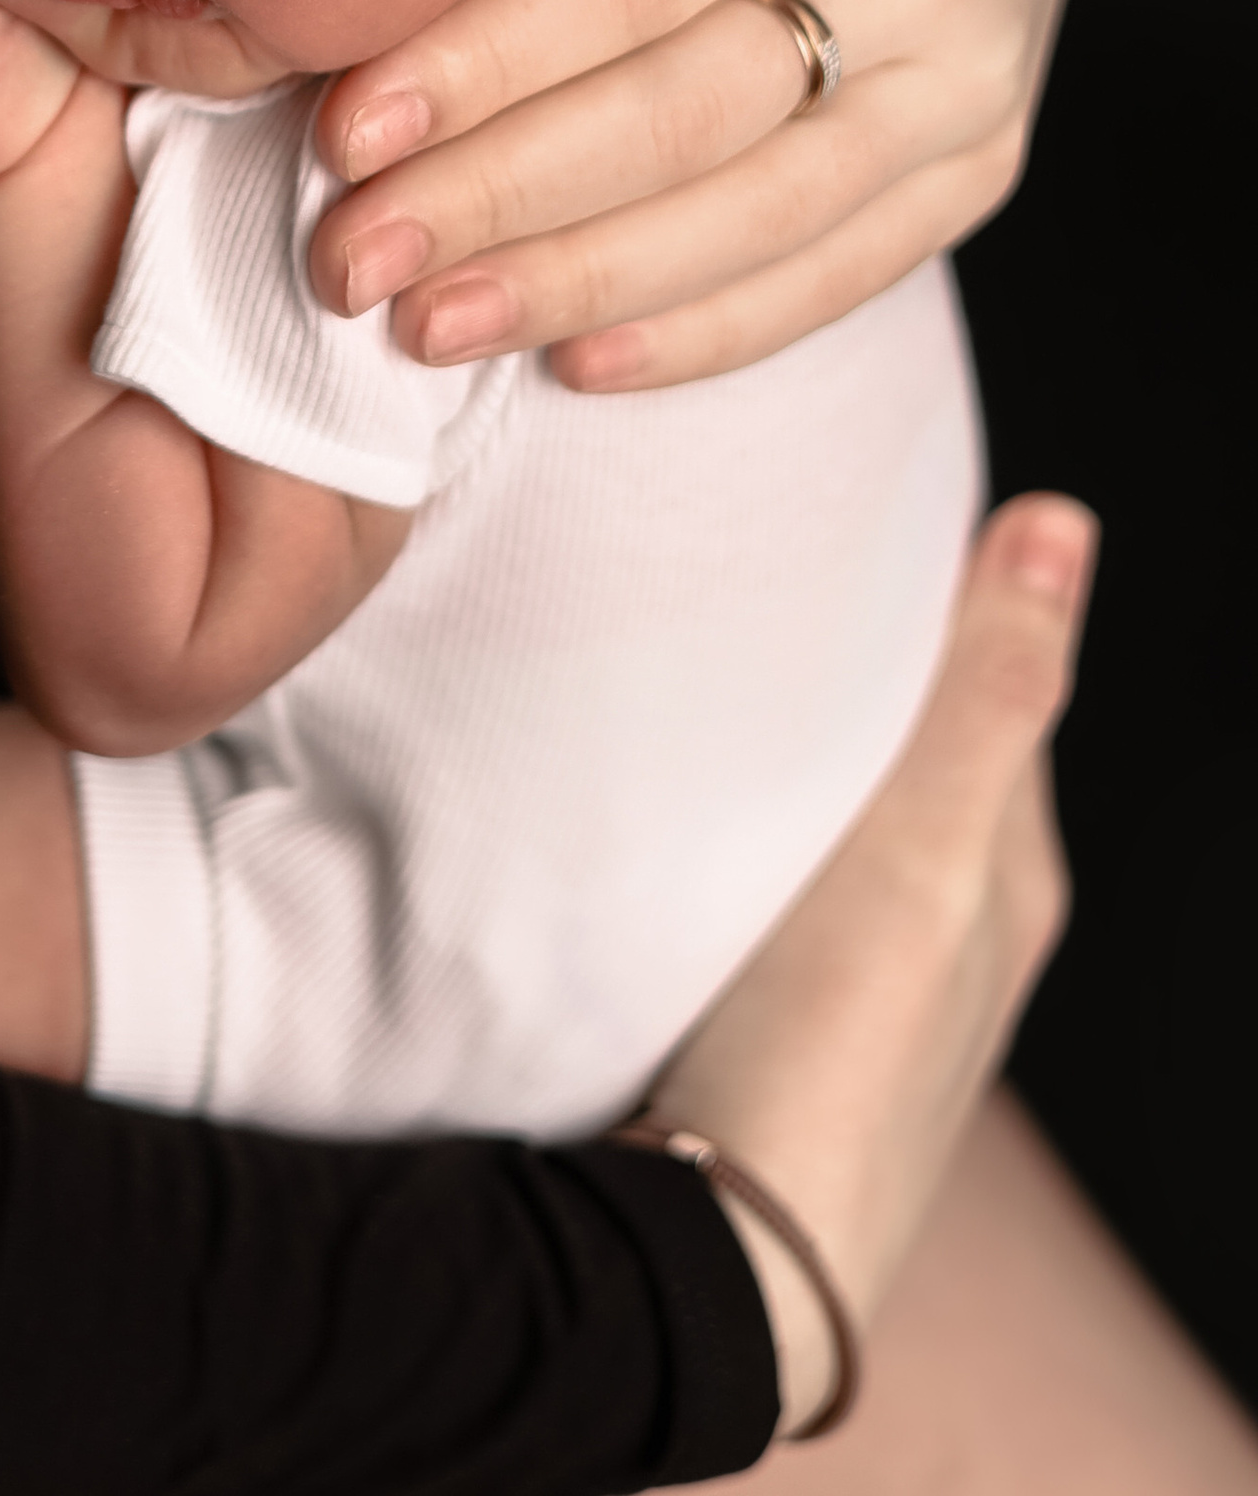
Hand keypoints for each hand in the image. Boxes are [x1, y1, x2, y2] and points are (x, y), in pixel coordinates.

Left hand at [308, 0, 1108, 386]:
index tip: (348, 124)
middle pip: (684, 114)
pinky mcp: (983, 162)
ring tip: (422, 325)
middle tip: (347, 255)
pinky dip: (703, 330)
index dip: (491, 58)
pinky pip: (838, 273)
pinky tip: (573, 361)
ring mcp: (968, 83)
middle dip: (498, 198)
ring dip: (576, 284)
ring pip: (755, 219)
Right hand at [648, 492, 1092, 1435]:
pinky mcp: (785, 1029)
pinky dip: (761, 828)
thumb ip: (987, 692)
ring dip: (809, 750)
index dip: (947, 594)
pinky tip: (698, 813)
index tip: (866, 499)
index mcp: (1013, 881)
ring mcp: (870, 995)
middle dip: (874, 667)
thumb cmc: (828, 1052)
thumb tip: (1067, 522)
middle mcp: (959, 940)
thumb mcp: (924, 848)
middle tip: (781, 566)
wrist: (720, 1265)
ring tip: (730, 669)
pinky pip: (790, 891)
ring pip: (854, 826)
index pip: (1000, 689)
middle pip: (926, 756)